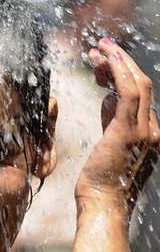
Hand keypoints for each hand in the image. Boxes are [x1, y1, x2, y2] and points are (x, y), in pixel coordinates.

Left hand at [77, 38, 159, 211]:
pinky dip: (118, 71)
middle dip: (120, 62)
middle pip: (143, 84)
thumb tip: (108, 100)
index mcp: (150, 133)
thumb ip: (114, 122)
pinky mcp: (127, 132)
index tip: (102, 63)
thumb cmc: (100, 180)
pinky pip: (127, 93)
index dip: (121, 74)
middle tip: (100, 47)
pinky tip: (105, 58)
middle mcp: (153, 130)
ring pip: (137, 84)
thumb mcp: (110, 144)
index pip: (140, 95)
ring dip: (117, 61)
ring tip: (98, 48)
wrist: (102, 204)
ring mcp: (144, 131)